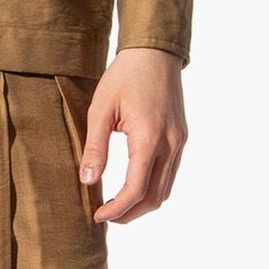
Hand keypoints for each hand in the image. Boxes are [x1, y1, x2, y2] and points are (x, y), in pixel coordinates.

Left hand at [80, 47, 187, 224]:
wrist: (154, 53)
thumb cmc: (125, 76)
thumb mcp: (100, 109)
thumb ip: (95, 147)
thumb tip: (88, 181)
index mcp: (149, 138)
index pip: (136, 189)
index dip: (116, 208)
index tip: (98, 215)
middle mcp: (170, 144)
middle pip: (155, 197)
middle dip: (130, 213)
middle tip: (105, 215)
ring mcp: (179, 142)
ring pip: (166, 189)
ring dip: (143, 203)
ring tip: (117, 204)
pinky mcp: (180, 138)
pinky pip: (170, 173)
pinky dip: (153, 187)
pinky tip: (134, 185)